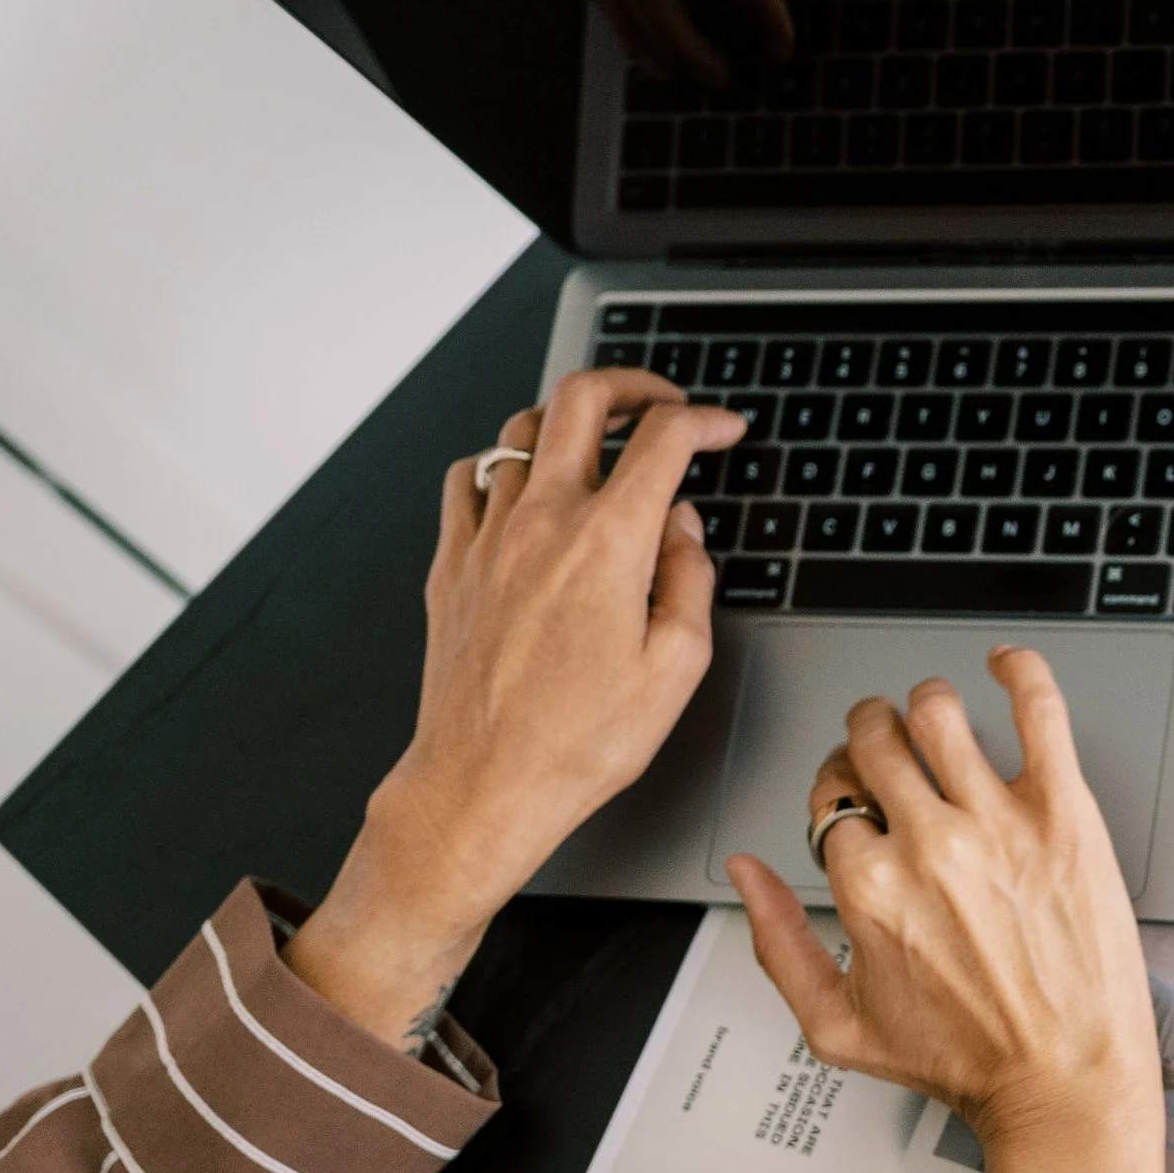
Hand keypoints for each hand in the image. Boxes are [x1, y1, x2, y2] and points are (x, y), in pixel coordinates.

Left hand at [286, 368, 740, 1044]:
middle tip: (661, 402)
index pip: (664, 440)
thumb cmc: (576, 744)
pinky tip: (522, 486)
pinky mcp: (451, 564)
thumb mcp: (676, 669)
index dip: (705, 421)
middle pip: (582, 398)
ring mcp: (487, 538)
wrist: (483, 787)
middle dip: (634, 385)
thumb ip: (689, 581)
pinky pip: (469, 479)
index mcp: (607, 543)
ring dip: (569, 421)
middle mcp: (542, 523)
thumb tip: (683, 533)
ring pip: (522, 430)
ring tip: (598, 440)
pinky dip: (503, 464)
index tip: (722, 430)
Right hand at [730, 653, 1173, 1172]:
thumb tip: (745, 873)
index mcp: (868, 886)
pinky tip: (1007, 666)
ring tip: (937, 721)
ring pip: (937, 710)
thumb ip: (776, 944)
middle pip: (874, 739)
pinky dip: (1019, 672)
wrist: (1065, 1080)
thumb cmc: (967, 1062)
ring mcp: (998, 820)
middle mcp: (928, 843)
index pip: (831, 796)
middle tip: (888, 751)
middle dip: (870, 737)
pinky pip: (1038, 708)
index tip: (859, 807)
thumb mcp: (838, 1026)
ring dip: (926, 706)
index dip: (840, 796)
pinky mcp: (1064, 811)